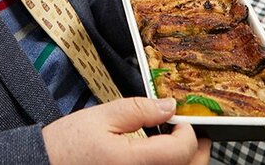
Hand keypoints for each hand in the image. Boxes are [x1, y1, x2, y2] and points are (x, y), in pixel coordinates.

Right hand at [42, 97, 210, 164]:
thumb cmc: (67, 146)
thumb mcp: (101, 117)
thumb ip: (138, 110)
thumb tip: (168, 106)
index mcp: (133, 162)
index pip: (182, 150)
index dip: (188, 130)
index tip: (179, 118)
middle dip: (197, 150)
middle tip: (190, 133)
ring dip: (186, 162)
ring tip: (178, 145)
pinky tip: (161, 159)